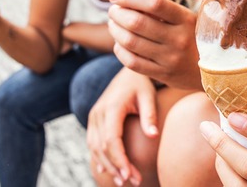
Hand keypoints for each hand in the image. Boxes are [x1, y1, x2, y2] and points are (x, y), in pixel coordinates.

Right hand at [87, 68, 157, 185]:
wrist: (127, 71)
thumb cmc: (141, 84)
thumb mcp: (148, 96)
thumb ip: (149, 116)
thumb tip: (153, 136)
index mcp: (112, 107)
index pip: (112, 140)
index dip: (120, 159)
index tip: (131, 175)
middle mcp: (98, 113)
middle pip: (102, 148)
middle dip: (116, 167)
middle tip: (132, 182)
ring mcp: (94, 117)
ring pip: (95, 148)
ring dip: (108, 166)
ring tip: (123, 181)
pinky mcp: (94, 120)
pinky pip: (93, 143)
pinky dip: (100, 158)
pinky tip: (109, 170)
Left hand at [107, 0, 201, 89]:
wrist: (216, 70)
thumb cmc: (197, 37)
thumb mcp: (191, 19)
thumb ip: (166, 9)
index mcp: (186, 19)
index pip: (154, 3)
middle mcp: (179, 39)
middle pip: (137, 23)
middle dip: (118, 14)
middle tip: (112, 10)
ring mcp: (170, 59)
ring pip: (131, 42)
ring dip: (115, 30)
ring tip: (113, 24)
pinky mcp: (163, 75)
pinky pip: (132, 62)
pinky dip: (120, 50)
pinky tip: (119, 43)